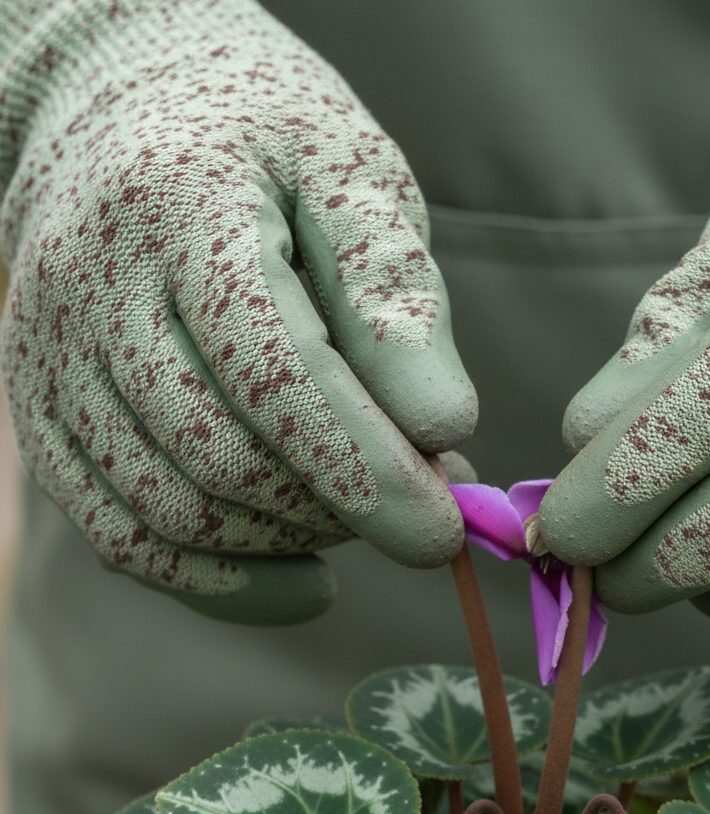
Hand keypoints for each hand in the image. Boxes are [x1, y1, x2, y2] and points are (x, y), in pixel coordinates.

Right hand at [0, 0, 475, 623]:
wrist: (128, 111)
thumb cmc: (265, 144)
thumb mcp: (353, 177)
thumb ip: (396, 297)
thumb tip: (445, 428)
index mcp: (182, 210)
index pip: (276, 373)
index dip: (367, 467)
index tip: (444, 530)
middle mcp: (92, 291)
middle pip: (223, 457)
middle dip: (338, 507)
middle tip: (417, 498)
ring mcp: (49, 361)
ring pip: (173, 512)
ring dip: (290, 540)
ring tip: (361, 507)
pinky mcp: (42, 416)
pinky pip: (123, 540)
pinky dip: (224, 584)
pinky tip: (305, 579)